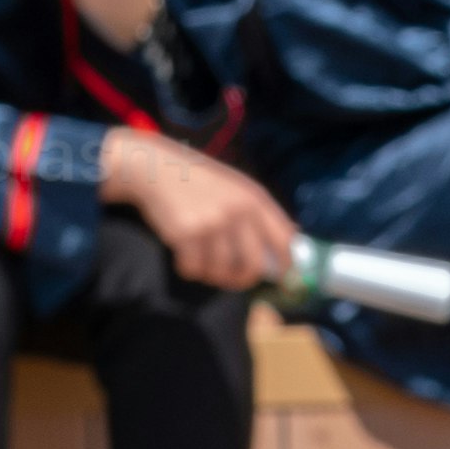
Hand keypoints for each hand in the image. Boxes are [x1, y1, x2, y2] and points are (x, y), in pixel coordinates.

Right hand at [100, 134, 299, 292]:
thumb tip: (293, 236)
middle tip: (233, 280)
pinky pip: (194, 269)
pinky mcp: (186, 235)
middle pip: (253, 266)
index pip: (284, 240)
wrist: (157, 168)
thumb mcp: (236, 186)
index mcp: (255, 199)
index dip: (286, 265)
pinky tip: (184, 257)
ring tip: (202, 262)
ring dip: (211, 274)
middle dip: (243, 280)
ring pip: (221, 271)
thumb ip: (260, 211)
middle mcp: (238, 212)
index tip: (282, 281)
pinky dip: (189, 269)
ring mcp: (212, 224)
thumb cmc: (199, 180)